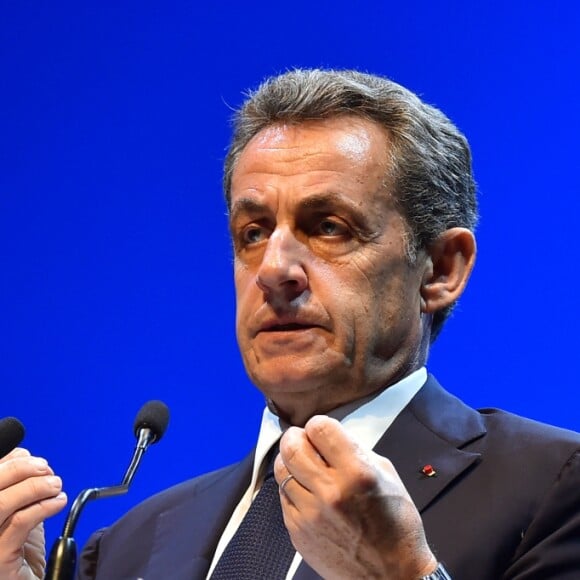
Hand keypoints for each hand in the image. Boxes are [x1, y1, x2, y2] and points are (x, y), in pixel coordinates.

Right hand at [0, 448, 66, 578]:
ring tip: (55, 486)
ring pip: (1, 502)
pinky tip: (58, 502)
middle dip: (20, 469)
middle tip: (46, 469)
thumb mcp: (17, 514)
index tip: (31, 458)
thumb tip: (31, 461)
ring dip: (33, 487)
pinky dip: (43, 506)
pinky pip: (20, 523)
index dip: (9, 461)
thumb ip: (19, 489)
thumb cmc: (18, 551)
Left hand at [275, 416, 436, 578]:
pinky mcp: (297, 532)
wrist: (392, 577)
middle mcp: (330, 492)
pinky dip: (292, 487)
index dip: (319, 425)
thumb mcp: (388, 475)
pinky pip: (282, 496)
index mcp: (357, 473)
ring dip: (290, 460)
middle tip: (303, 439)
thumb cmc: (396, 526)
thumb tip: (330, 436)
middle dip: (296, 436)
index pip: (319, 428)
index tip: (322, 431)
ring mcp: (310, 514)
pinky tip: (306, 490)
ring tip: (302, 463)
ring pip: (281, 469)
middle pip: (291, 446)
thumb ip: (356, 450)